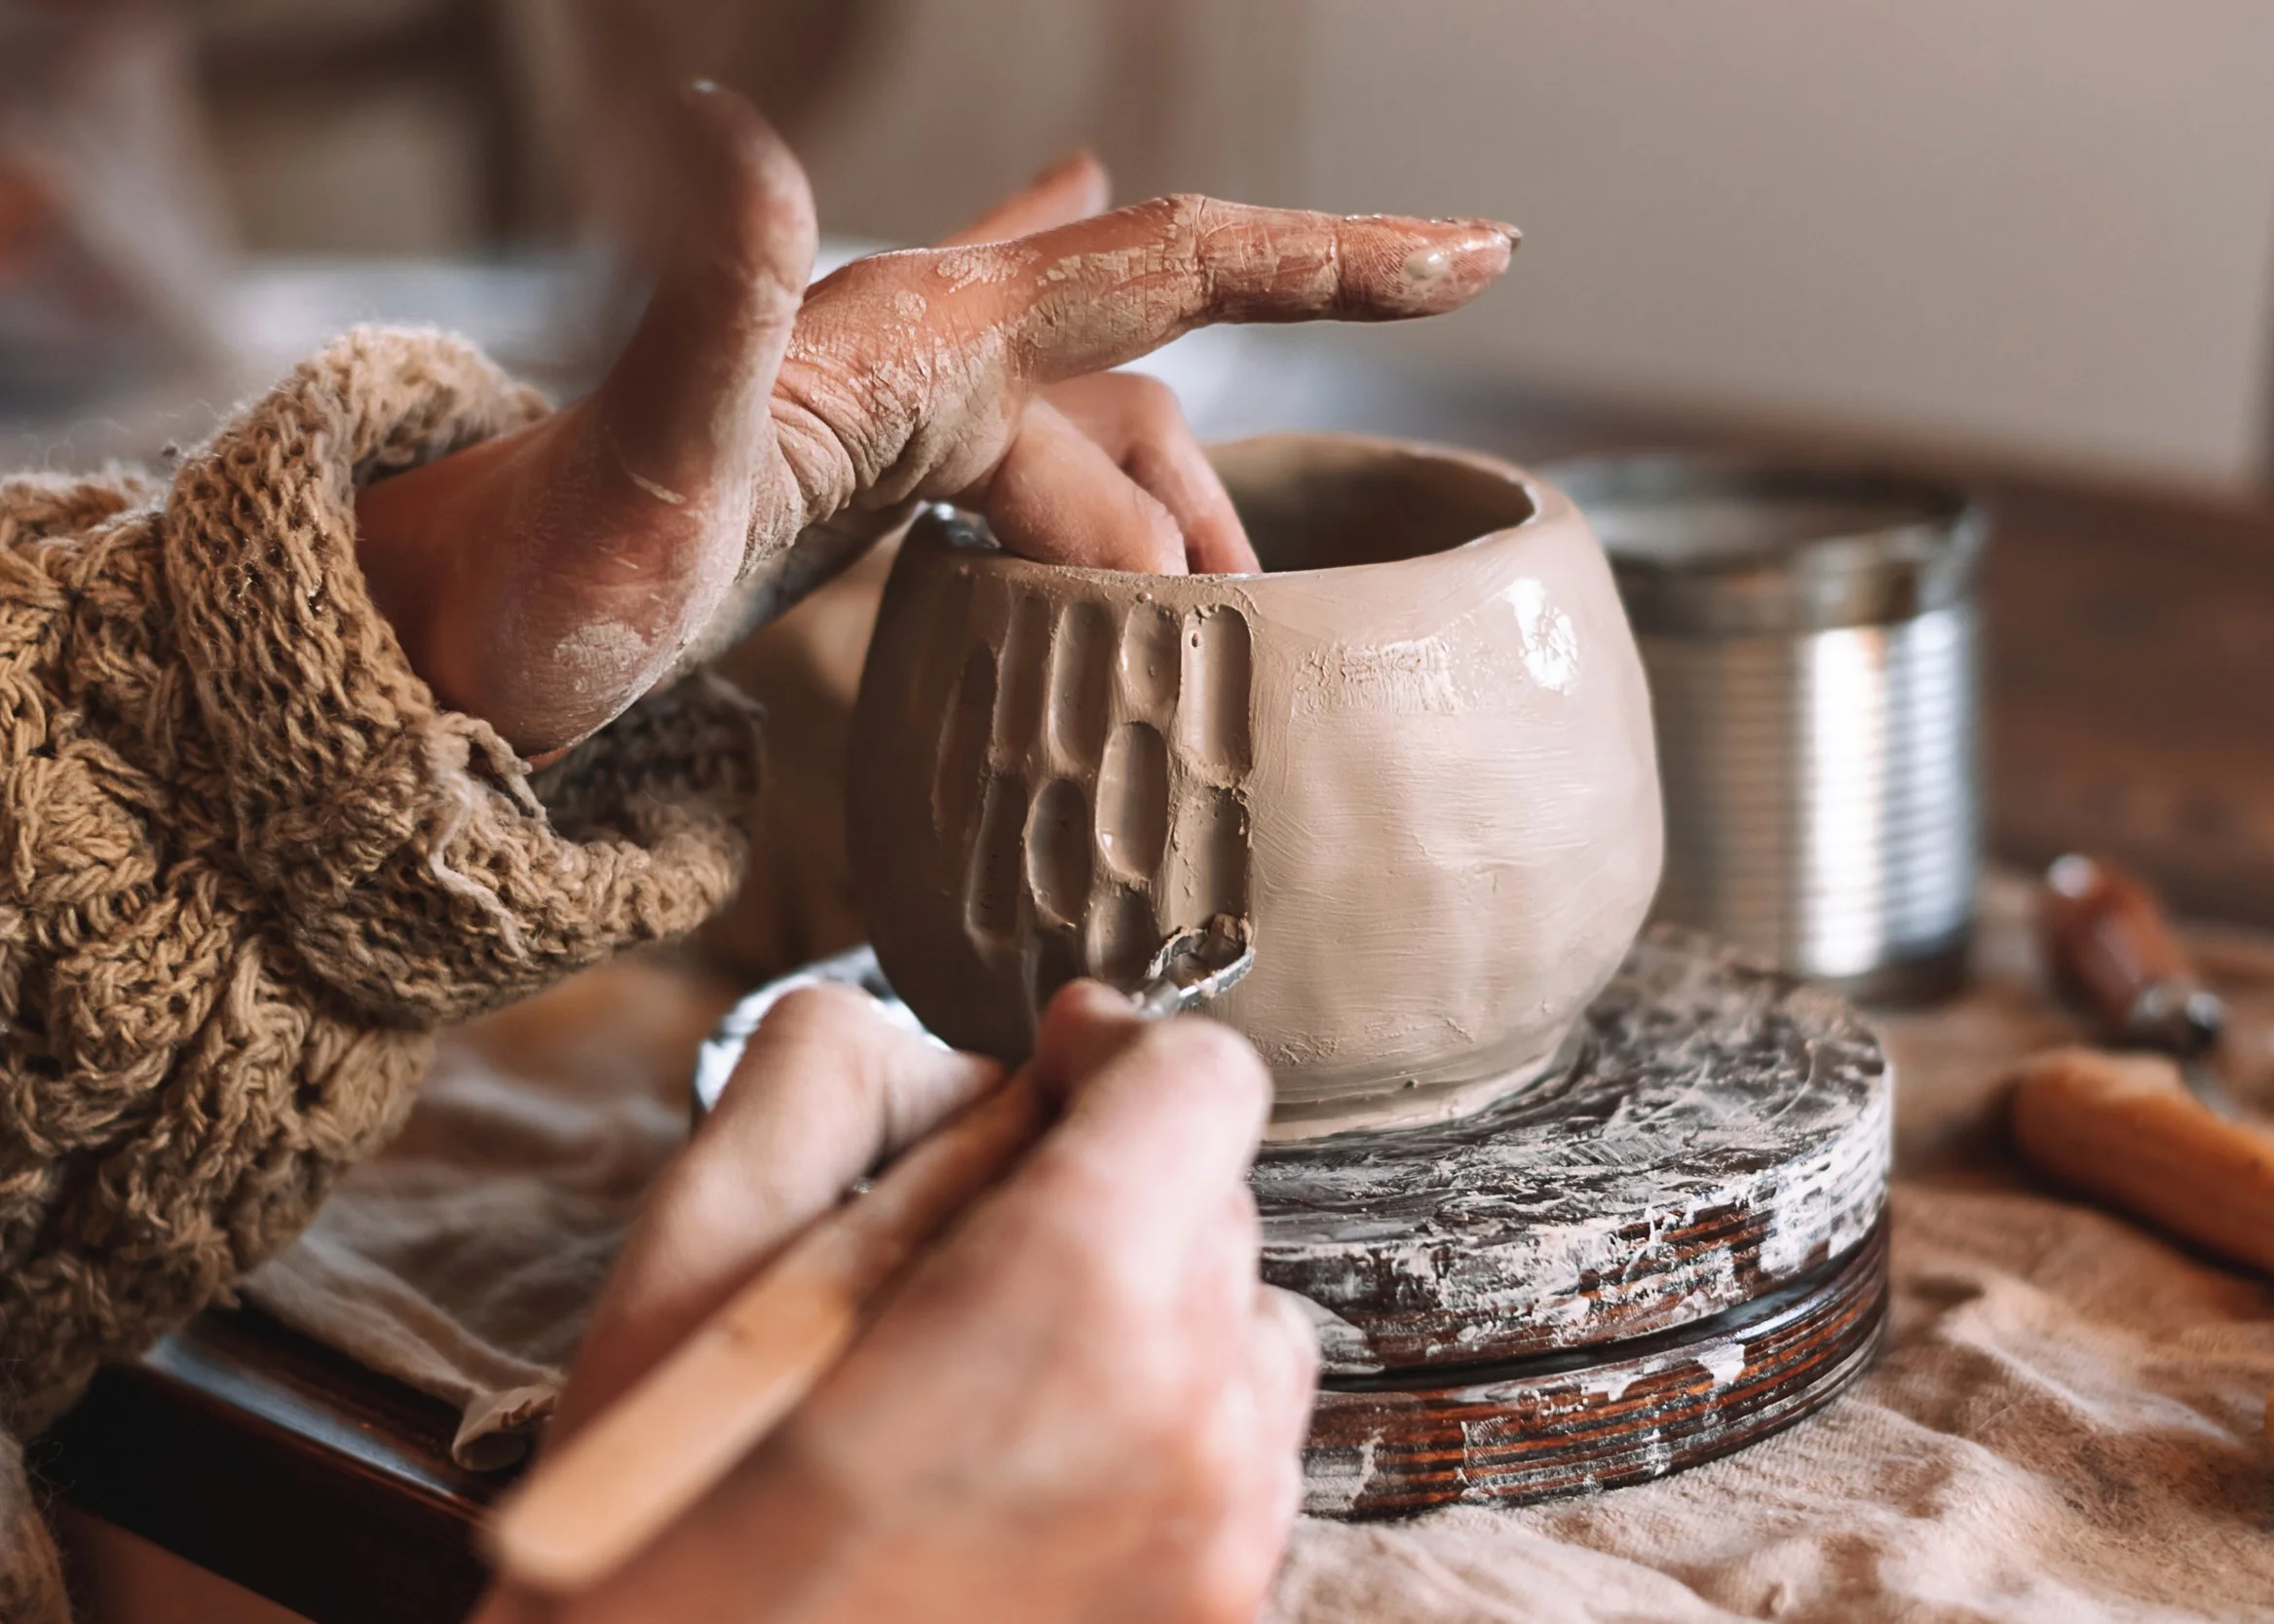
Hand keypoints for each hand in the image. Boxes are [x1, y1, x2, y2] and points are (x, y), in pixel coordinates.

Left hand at [355, 83, 1516, 755]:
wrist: (450, 633)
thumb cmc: (544, 578)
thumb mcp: (637, 456)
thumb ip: (707, 298)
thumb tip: (729, 120)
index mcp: (917, 336)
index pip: (1162, 267)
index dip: (1327, 258)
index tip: (1476, 253)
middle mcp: (924, 348)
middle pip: (1164, 334)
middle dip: (1311, 319)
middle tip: (1448, 321)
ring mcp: (902, 409)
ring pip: (1110, 423)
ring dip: (1192, 491)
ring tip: (1249, 583)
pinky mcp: (877, 470)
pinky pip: (1037, 445)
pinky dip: (1113, 454)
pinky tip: (1137, 426)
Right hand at [473, 979, 1311, 1623]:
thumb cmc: (659, 1541)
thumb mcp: (693, 1260)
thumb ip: (830, 1080)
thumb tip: (951, 1051)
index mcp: (1072, 1294)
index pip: (1205, 1079)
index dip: (1112, 1051)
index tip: (1042, 1076)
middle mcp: (1190, 1418)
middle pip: (1216, 1205)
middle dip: (1104, 1189)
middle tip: (960, 1251)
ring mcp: (1222, 1542)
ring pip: (1244, 1335)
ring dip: (1145, 1317)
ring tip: (987, 1382)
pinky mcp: (1217, 1620)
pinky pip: (1237, 1464)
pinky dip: (1157, 1435)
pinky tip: (1018, 1481)